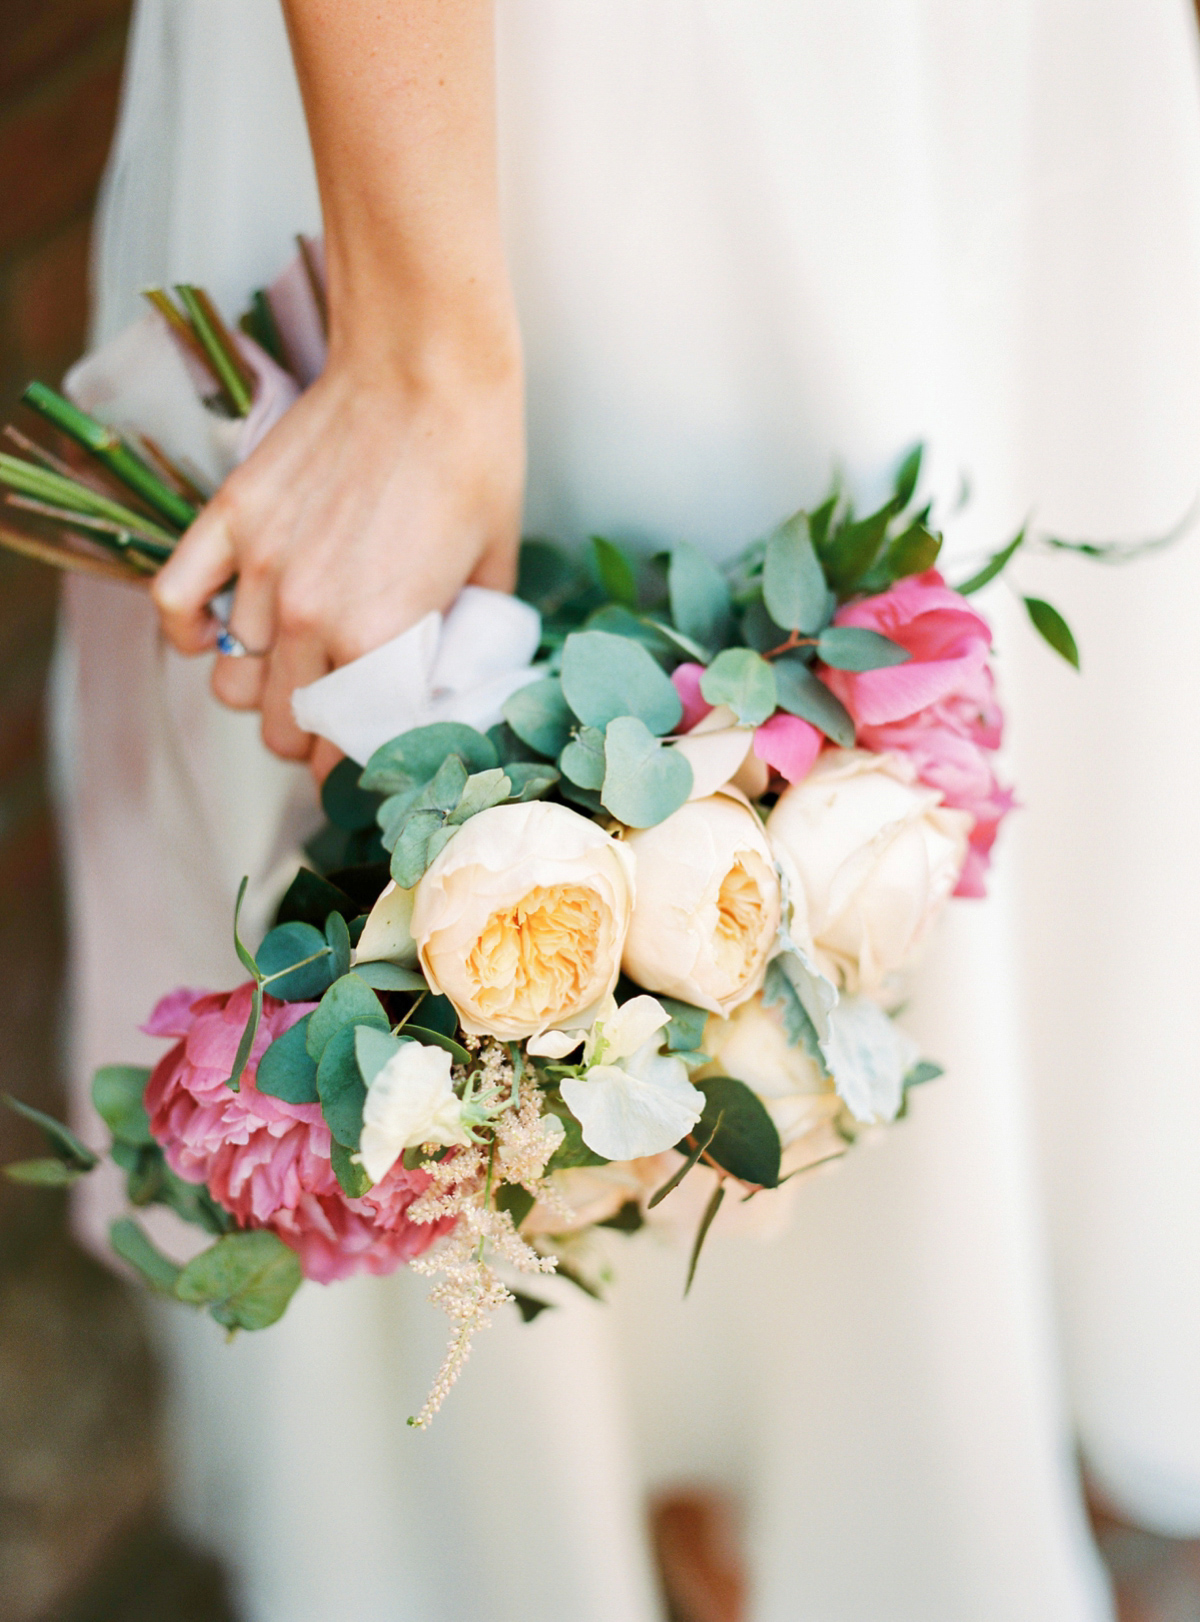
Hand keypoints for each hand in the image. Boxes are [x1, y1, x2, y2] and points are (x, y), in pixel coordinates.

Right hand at [150, 340, 523, 772]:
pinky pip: (176, 600)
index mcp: (379, 640)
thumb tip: (441, 680)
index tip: (358, 758)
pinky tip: (214, 634)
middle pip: (277, 723)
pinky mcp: (232, 518)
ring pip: (230, 676)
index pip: (344, 744)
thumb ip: (456, 642)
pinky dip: (188, 630)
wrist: (426, 365)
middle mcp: (311, 615)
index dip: (351, 763)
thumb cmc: (475, 465)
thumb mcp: (491, 575)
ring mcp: (262, 566)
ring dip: (255, 686)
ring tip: (284, 672)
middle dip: (303, 736)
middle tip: (326, 720)